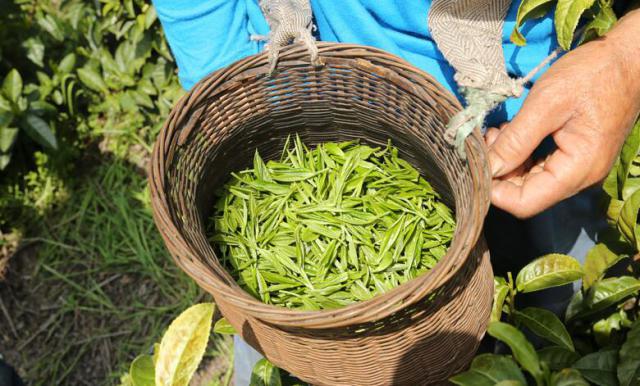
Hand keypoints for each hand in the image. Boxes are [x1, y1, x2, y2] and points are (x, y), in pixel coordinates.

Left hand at [486, 10, 639, 217]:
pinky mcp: (574, 155)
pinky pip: (539, 166)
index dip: (494, 191)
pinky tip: (509, 133)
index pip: (525, 203)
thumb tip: (487, 168)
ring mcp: (578, 167)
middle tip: (484, 142)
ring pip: (529, 180)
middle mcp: (580, 176)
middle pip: (526, 194)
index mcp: (577, 169)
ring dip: (507, 161)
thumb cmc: (591, 75)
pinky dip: (519, 154)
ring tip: (496, 133)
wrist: (628, 57)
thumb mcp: (546, 104)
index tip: (475, 166)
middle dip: (498, 173)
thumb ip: (515, 141)